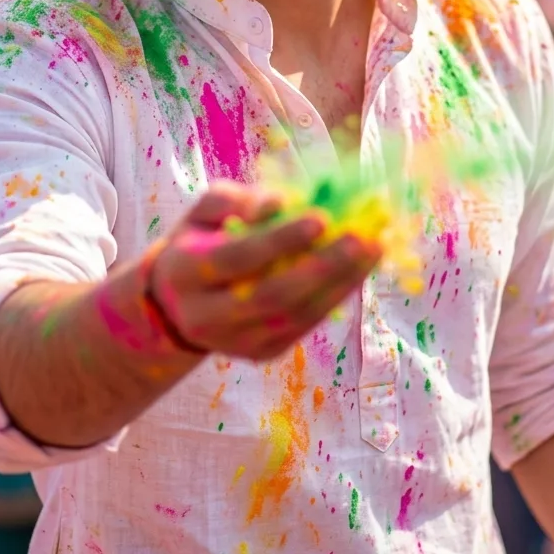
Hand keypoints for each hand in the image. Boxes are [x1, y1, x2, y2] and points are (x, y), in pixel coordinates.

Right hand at [149, 182, 381, 360]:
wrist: (180, 298)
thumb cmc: (202, 237)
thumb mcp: (206, 209)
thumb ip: (239, 201)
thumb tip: (282, 202)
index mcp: (184, 271)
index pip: (236, 258)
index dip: (279, 240)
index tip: (322, 217)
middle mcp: (205, 315)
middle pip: (271, 295)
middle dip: (322, 267)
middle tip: (363, 237)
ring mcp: (234, 342)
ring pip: (294, 316)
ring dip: (340, 283)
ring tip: (373, 249)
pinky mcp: (260, 353)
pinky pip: (304, 326)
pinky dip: (334, 297)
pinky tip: (358, 270)